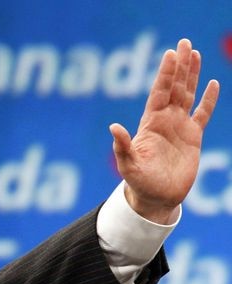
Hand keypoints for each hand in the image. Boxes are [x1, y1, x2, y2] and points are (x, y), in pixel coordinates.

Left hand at [110, 38, 219, 223]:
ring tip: (194, 53)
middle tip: (184, 43)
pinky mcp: (193, 137)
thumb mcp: (128, 165)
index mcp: (150, 123)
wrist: (156, 197)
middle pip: (174, 87)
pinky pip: (203, 113)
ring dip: (191, 75)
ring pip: (188, 94)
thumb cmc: (139, 182)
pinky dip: (208, 99)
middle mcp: (165, 121)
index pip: (159, 93)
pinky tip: (212, 83)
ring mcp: (179, 127)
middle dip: (179, 66)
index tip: (170, 54)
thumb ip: (122, 146)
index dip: (165, 74)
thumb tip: (113, 127)